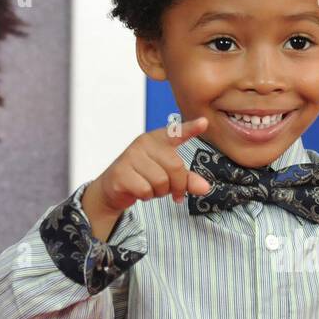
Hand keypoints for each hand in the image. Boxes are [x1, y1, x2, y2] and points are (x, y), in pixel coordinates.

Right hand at [83, 117, 213, 237]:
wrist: (113, 188)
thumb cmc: (143, 177)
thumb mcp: (168, 176)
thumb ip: (187, 180)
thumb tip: (205, 187)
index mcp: (157, 139)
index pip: (176, 132)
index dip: (191, 128)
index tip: (204, 122)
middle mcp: (144, 143)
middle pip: (175, 166)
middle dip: (177, 185)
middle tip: (171, 192)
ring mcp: (130, 156)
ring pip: (161, 181)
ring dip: (159, 192)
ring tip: (151, 188)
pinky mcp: (121, 172)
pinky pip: (145, 189)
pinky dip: (146, 196)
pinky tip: (139, 192)